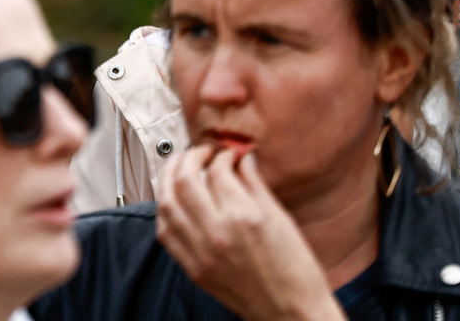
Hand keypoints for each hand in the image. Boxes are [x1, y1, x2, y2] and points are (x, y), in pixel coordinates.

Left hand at [155, 147, 344, 320]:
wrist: (292, 314)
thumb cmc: (295, 271)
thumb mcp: (281, 220)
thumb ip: (255, 184)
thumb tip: (241, 158)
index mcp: (244, 217)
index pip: (218, 171)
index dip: (221, 156)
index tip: (226, 154)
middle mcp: (217, 232)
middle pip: (185, 180)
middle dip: (188, 158)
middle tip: (199, 154)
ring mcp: (200, 252)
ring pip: (166, 202)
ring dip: (168, 179)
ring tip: (179, 169)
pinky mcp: (192, 268)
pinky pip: (164, 231)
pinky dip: (164, 210)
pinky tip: (173, 201)